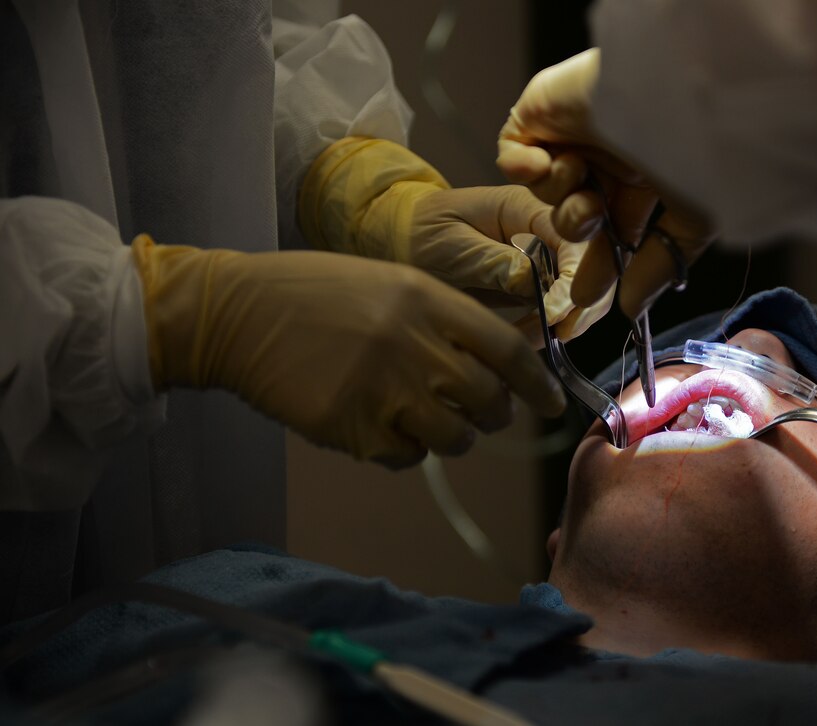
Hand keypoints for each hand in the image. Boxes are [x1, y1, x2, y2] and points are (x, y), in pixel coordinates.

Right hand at [132, 236, 565, 467]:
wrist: (238, 313)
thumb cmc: (318, 293)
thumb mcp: (391, 283)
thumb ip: (446, 319)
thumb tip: (498, 367)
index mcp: (427, 301)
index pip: (507, 351)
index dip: (538, 384)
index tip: (552, 404)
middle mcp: (413, 346)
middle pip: (488, 402)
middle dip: (494, 414)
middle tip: (480, 411)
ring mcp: (383, 391)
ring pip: (453, 438)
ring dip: (449, 434)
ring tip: (419, 413)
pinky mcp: (352, 429)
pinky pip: (405, 457)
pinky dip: (402, 447)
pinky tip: (376, 422)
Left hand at [299, 137, 606, 338]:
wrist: (402, 241)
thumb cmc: (420, 234)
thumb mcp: (450, 245)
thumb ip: (493, 262)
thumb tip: (536, 284)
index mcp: (528, 206)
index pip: (576, 237)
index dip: (575, 277)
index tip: (555, 314)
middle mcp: (548, 228)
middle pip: (595, 264)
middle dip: (584, 303)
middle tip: (557, 335)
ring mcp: (549, 256)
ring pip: (588, 289)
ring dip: (572, 320)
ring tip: (534, 340)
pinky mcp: (542, 283)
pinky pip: (566, 307)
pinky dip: (556, 328)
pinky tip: (529, 340)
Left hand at [497, 49, 714, 318]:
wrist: (671, 87)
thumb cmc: (698, 147)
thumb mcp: (693, 220)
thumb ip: (659, 267)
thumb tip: (633, 312)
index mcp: (646, 176)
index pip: (614, 232)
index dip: (599, 270)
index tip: (584, 305)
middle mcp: (608, 155)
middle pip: (575, 219)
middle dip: (575, 250)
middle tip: (570, 289)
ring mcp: (572, 132)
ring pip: (547, 194)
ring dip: (563, 205)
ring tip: (585, 197)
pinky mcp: (538, 111)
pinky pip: (513, 156)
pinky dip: (526, 170)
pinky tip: (551, 163)